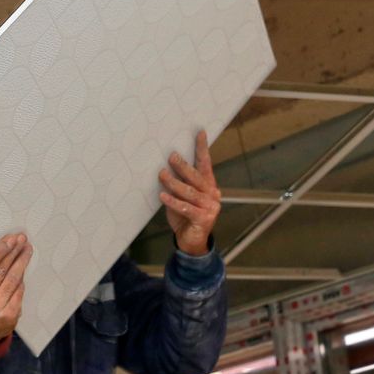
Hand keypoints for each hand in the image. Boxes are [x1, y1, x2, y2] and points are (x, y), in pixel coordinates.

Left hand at [159, 130, 221, 254]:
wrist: (192, 241)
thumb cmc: (185, 215)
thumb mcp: (182, 197)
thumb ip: (179, 183)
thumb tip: (165, 166)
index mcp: (208, 185)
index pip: (206, 164)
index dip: (202, 148)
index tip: (199, 132)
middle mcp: (212, 194)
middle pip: (197, 177)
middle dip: (183, 166)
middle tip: (171, 156)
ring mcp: (210, 207)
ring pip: (190, 192)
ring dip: (174, 182)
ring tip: (162, 174)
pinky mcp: (203, 219)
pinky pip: (186, 208)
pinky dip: (173, 201)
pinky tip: (163, 195)